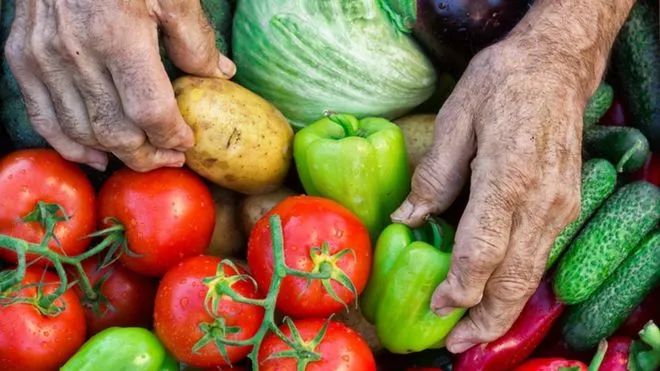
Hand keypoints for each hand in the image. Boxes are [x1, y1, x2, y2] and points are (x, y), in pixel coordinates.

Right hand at [4, 0, 235, 171]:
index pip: (150, 111)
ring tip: (141, 157)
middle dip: (147, 155)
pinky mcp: (23, 58)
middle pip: (115, 131)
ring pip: (81, 131)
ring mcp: (44, 58)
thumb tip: (219, 73)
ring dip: (115, 154)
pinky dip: (69, 145)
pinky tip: (95, 156)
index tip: (187, 141)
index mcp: (119, 36)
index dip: (172, 136)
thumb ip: (195, 38)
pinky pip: (43, 118)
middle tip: (169, 157)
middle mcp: (77, 53)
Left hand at [392, 39, 585, 352]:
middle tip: (457, 344)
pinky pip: (540, 256)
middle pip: (514, 279)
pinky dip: (517, 284)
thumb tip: (408, 221)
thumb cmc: (502, 84)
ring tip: (473, 331)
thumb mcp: (455, 119)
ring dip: (503, 309)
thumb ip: (433, 175)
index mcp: (508, 179)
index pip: (482, 252)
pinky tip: (495, 292)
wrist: (557, 67)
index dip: (458, 288)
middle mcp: (540, 202)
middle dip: (485, 319)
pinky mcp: (565, 205)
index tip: (436, 307)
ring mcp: (559, 206)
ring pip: (532, 275)